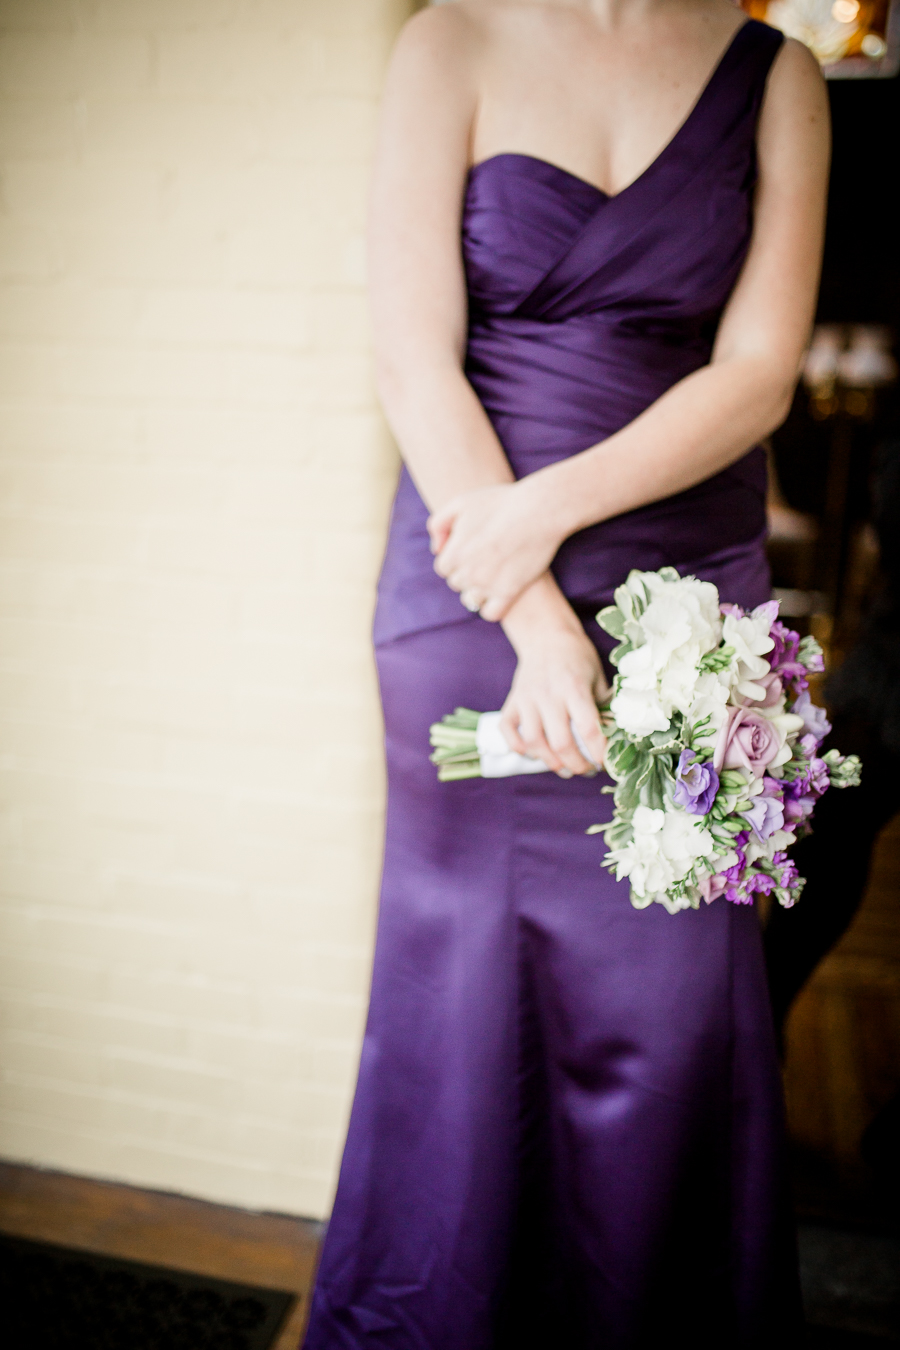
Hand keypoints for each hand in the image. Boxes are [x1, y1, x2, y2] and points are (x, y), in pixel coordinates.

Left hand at [428, 478, 562, 621]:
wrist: (538, 510)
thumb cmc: (500, 503)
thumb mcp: (460, 502)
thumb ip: (438, 524)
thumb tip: (437, 549)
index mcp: (453, 554)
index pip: (444, 568)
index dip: (456, 557)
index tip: (472, 548)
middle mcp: (468, 573)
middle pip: (457, 583)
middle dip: (467, 572)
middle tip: (486, 557)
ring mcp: (488, 585)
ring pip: (471, 599)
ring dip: (478, 590)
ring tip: (494, 574)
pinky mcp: (510, 592)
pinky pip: (491, 613)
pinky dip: (490, 608)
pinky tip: (499, 594)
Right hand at [500, 585, 609, 776]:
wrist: (546, 635)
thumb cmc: (577, 657)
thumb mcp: (598, 676)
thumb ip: (604, 706)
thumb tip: (615, 736)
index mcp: (574, 688)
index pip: (588, 728)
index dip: (599, 752)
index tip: (606, 763)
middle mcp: (548, 695)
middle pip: (561, 743)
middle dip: (577, 765)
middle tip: (587, 770)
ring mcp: (527, 699)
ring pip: (534, 742)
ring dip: (551, 762)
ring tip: (565, 768)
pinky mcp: (512, 701)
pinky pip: (508, 731)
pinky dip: (519, 748)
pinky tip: (535, 753)